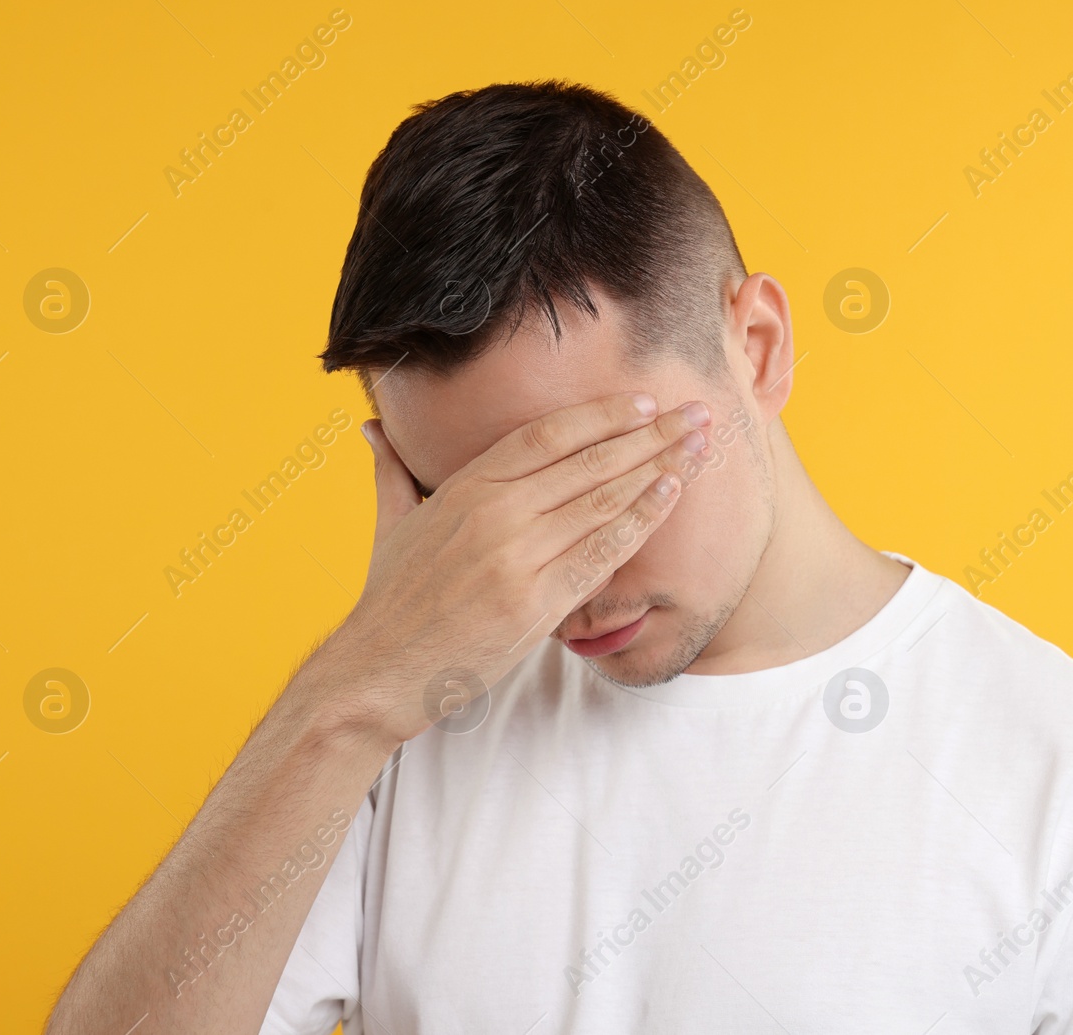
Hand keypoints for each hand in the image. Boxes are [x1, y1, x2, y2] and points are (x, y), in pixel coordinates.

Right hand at [316, 392, 710, 745]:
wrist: (377, 671)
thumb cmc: (389, 598)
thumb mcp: (388, 522)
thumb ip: (391, 470)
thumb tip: (371, 428)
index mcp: (465, 487)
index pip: (547, 435)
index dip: (602, 415)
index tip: (645, 401)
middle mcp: (495, 514)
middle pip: (589, 461)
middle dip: (652, 434)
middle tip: (698, 413)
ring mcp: (517, 558)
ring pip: (604, 501)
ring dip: (661, 468)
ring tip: (702, 446)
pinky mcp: (536, 603)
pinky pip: (602, 554)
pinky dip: (642, 520)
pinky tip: (672, 493)